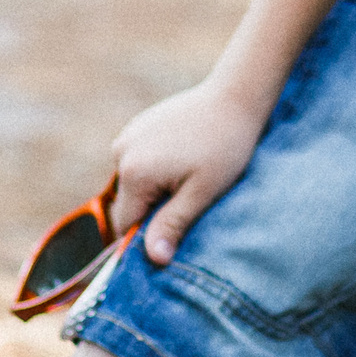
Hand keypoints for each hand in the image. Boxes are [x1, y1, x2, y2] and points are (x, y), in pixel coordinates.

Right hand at [107, 81, 268, 265]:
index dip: (148, 236)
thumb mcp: (202, 193)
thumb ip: (173, 225)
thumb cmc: (224, 147)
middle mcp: (121, 152)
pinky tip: (186, 157)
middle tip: (191, 198)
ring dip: (157, 189)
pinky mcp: (138, 126)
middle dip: (155, 209)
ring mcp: (128, 136)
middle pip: (129, 203)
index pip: (125, 225)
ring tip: (191, 174)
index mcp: (133, 172)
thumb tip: (154, 259)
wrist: (235, 97)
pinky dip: (158, 168)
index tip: (178, 230)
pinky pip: (140, 162)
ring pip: (135, 183)